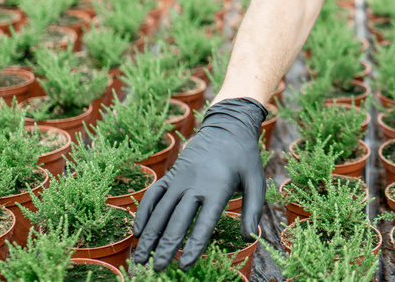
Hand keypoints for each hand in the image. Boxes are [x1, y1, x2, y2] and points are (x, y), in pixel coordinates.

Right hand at [132, 97, 266, 270]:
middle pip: (178, 219)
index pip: (204, 222)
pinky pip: (153, 194)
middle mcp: (195, 183)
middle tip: (158, 269)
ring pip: (161, 210)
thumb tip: (251, 238)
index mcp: (218, 187)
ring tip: (140, 258)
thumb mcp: (256, 180)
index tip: (184, 266)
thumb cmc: (244, 158)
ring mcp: (180, 178)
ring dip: (150, 235)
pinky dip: (143, 212)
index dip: (194, 245)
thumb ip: (253, 210)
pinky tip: (138, 232)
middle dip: (167, 246)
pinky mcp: (171, 174)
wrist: (227, 126)